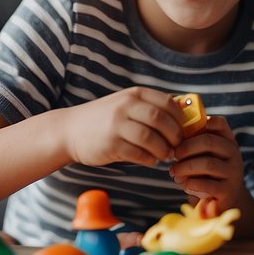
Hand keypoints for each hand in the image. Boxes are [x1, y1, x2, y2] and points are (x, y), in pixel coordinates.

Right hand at [62, 87, 183, 168]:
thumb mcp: (126, 104)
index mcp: (134, 94)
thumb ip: (150, 108)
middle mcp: (125, 106)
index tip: (183, 130)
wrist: (69, 131)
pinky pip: (138, 154)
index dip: (180, 118)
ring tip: (164, 155)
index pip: (168, 102)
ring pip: (151, 138)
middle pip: (161, 120)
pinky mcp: (110, 144)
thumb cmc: (105, 119)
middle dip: (174, 135)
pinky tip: (150, 160)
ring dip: (163, 150)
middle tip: (177, 145)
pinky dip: (149, 159)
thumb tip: (184, 117)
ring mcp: (117, 125)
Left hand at [169, 116, 246, 210]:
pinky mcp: (228, 191)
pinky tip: (184, 185)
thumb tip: (172, 135)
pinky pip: (207, 184)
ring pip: (207, 163)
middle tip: (173, 155)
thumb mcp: (205, 156)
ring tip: (174, 172)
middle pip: (209, 141)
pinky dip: (191, 184)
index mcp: (228, 141)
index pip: (219, 123)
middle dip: (186, 147)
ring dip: (185, 167)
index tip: (182, 134)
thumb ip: (195, 144)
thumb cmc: (208, 176)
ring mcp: (233, 173)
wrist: (224, 202)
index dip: (200, 123)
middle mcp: (234, 154)